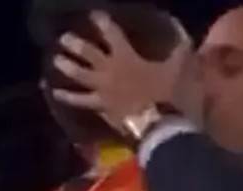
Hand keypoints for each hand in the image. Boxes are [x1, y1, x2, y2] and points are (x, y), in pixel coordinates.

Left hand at [52, 12, 192, 122]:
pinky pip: (81, 101)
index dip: (102, 22)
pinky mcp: (100, 106)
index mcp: (126, 56)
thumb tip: (186, 39)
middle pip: (88, 53)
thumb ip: (180, 52)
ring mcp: (102, 89)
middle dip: (76, 43)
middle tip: (65, 38)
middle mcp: (109, 69)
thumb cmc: (167, 94)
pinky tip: (56, 94)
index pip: (111, 33)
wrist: (156, 123)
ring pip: (79, 75)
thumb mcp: (177, 68)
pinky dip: (68, 97)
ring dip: (67, 66)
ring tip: (56, 60)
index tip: (94, 15)